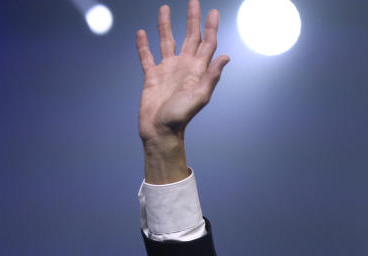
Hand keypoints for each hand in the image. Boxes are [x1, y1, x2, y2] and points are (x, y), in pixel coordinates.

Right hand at [136, 0, 229, 181]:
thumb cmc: (181, 117)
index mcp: (197, 70)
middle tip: (194, 2)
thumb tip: (226, 57)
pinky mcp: (152, 76)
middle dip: (193, 20)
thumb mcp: (200, 96)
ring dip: (166, 26)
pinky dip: (143, 45)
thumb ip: (212, 76)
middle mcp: (183, 66)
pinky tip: (141, 33)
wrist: (160, 131)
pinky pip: (147, 56)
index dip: (211, 27)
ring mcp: (167, 70)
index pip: (207, 43)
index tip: (213, 11)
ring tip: (165, 9)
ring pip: (167, 41)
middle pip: (190, 37)